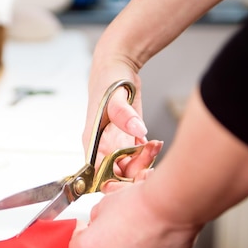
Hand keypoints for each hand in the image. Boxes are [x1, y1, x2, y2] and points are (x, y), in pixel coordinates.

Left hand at [69, 178, 201, 247]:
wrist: (169, 207)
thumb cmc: (140, 204)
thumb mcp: (105, 203)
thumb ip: (97, 217)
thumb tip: (100, 220)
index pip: (75, 246)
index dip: (81, 233)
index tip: (86, 228)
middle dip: (106, 240)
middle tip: (117, 224)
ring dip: (126, 247)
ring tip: (138, 227)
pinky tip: (151, 235)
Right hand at [83, 62, 151, 186]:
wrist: (117, 65)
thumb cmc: (109, 79)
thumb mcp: (115, 95)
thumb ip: (124, 114)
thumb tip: (138, 131)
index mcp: (93, 142)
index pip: (98, 175)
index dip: (115, 182)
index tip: (134, 174)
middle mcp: (102, 147)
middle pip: (116, 175)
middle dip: (135, 173)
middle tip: (150, 155)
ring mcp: (114, 144)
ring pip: (128, 169)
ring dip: (143, 163)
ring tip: (155, 146)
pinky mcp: (126, 139)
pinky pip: (136, 157)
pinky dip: (147, 155)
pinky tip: (154, 144)